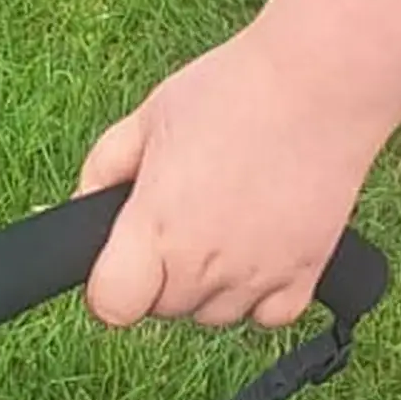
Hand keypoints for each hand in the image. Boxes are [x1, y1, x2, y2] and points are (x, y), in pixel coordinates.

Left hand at [77, 26, 378, 330]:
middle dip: (163, 271)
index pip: (112, 306)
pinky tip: (263, 247)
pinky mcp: (306, 275)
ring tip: (229, 219)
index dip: (112, 282)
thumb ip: (102, 171)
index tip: (126, 253)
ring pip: (214, 314)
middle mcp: (204, 265)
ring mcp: (257, 276)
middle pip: (164, 307)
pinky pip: (268, 316)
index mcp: (156, 228)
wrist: (319, 83)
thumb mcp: (147, 118)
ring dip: (211, 283)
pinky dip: (262, 295)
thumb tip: (81, 211)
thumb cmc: (232, 91)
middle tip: (187, 210)